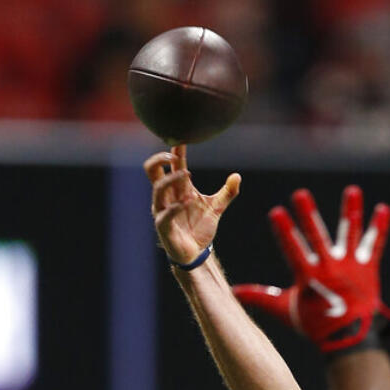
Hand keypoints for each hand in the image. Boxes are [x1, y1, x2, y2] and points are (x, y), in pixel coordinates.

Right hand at [144, 144, 239, 263]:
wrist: (196, 253)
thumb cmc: (200, 227)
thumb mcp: (217, 208)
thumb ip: (228, 192)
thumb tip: (237, 176)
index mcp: (178, 189)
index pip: (172, 165)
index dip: (175, 150)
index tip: (181, 137)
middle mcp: (167, 196)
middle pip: (152, 171)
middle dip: (159, 159)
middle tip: (174, 154)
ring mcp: (162, 210)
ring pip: (158, 189)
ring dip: (171, 179)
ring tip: (186, 174)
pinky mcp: (163, 227)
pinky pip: (164, 214)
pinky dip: (175, 207)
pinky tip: (186, 202)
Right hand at [233, 186, 389, 352]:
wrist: (350, 338)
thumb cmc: (315, 325)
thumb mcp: (284, 310)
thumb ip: (259, 297)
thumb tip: (231, 292)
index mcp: (308, 277)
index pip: (292, 250)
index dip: (285, 232)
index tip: (276, 212)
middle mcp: (329, 268)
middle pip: (317, 236)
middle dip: (308, 215)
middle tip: (301, 194)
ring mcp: (350, 266)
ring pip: (350, 234)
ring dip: (350, 211)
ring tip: (353, 191)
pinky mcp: (368, 268)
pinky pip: (375, 244)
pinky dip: (380, 227)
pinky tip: (384, 208)